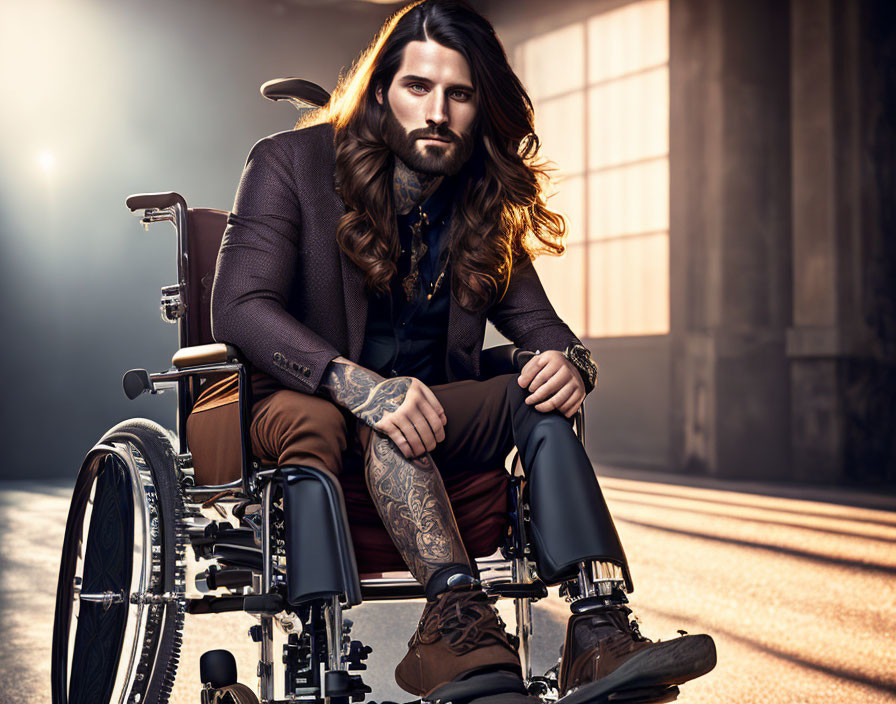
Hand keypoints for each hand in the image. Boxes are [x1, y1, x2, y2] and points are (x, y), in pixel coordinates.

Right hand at [320, 359, 446, 458]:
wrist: (368, 390)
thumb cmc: (396, 390)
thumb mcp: (415, 387)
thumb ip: (431, 401)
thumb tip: (443, 421)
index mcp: (419, 395)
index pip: (436, 420)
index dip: (440, 433)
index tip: (439, 439)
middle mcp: (409, 404)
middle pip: (427, 431)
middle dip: (430, 444)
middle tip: (430, 448)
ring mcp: (397, 415)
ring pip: (415, 439)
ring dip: (420, 449)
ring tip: (420, 452)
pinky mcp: (385, 423)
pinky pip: (401, 442)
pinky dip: (407, 450)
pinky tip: (410, 454)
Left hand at [517, 350, 585, 416]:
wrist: (570, 364)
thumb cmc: (551, 365)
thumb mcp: (538, 362)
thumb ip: (527, 372)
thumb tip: (521, 383)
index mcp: (555, 359)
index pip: (541, 375)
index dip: (532, 384)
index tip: (526, 388)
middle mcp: (567, 369)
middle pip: (549, 387)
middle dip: (536, 397)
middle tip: (529, 400)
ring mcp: (575, 381)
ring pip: (558, 400)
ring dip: (546, 406)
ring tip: (538, 406)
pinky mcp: (580, 391)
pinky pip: (569, 406)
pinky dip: (560, 410)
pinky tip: (553, 408)